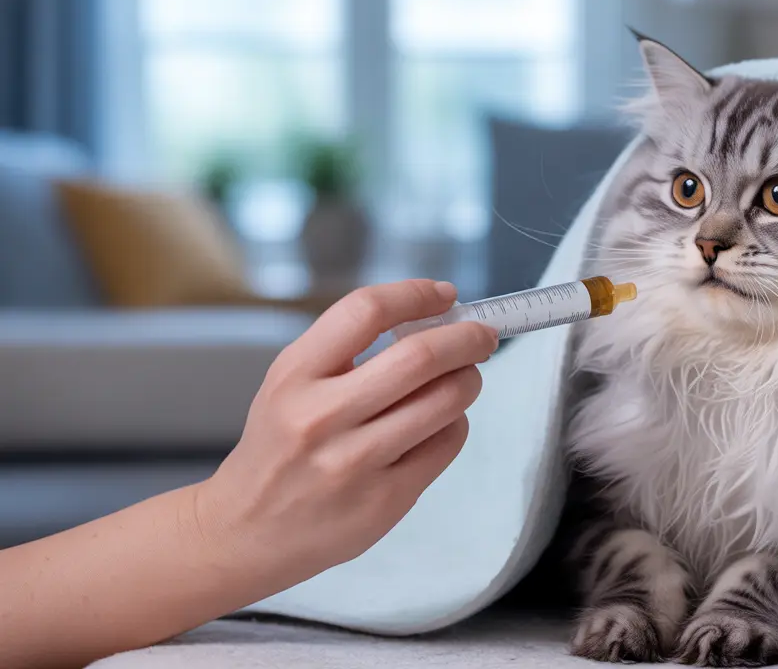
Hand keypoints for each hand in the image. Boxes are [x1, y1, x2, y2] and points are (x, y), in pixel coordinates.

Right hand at [195, 279, 497, 585]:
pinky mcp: (384, 500)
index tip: (445, 295)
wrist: (245, 532)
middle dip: (466, 338)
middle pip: (420, 357)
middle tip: (481, 336)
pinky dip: (454, 423)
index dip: (416, 295)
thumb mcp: (289, 384)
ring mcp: (354, 462)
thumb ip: (348, 349)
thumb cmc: (279, 447)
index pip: (366, 311)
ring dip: (468, 380)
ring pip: (445, 401)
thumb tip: (433, 318)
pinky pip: (446, 444)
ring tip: (463, 378)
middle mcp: (322, 417)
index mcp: (295, 375)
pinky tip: (440, 422)